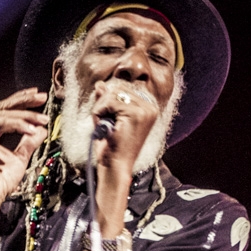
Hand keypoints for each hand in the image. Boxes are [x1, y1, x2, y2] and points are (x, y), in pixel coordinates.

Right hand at [0, 88, 48, 206]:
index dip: (21, 101)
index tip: (38, 97)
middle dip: (24, 101)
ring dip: (25, 116)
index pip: (4, 110)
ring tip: (41, 120)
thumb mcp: (20, 158)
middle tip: (42, 98)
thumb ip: (29, 142)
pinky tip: (31, 129)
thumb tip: (41, 130)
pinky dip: (18, 125)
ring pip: (3, 115)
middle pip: (2, 107)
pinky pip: (0, 125)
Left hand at [89, 79, 159, 238]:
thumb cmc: (111, 147)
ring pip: (112, 94)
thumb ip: (105, 100)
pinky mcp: (136, 113)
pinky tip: (106, 128)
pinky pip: (108, 102)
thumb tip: (100, 84)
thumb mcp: (107, 119)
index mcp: (147, 107)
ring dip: (101, 110)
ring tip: (107, 128)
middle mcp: (150, 107)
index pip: (122, 89)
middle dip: (104, 105)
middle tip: (107, 126)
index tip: (111, 123)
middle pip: (117, 89)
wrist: (115, 166)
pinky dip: (100, 114)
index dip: (108, 103)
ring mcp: (145, 109)